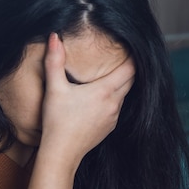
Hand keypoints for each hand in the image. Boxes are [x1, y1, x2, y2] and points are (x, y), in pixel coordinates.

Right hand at [40, 33, 134, 161]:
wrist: (62, 152)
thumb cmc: (57, 121)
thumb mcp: (54, 88)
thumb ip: (55, 61)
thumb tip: (55, 36)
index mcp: (105, 91)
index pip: (130, 69)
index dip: (133, 57)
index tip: (131, 47)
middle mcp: (114, 103)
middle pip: (131, 81)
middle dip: (129, 68)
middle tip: (124, 57)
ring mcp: (114, 117)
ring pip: (125, 94)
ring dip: (122, 84)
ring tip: (113, 73)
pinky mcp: (110, 127)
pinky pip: (118, 107)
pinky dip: (115, 98)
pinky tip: (103, 96)